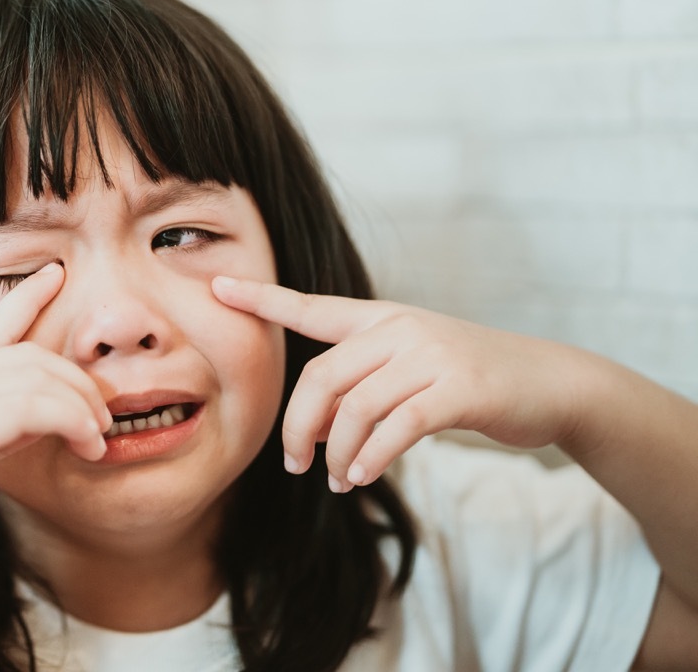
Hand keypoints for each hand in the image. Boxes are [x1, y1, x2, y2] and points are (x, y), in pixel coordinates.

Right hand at [0, 262, 110, 584]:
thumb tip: (40, 418)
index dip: (27, 296)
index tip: (57, 275)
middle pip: (30, 354)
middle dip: (78, 381)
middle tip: (104, 415)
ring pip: (37, 378)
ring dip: (81, 407)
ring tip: (99, 438)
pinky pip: (31, 408)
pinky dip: (70, 422)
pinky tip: (85, 446)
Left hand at [212, 276, 590, 492]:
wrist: (550, 383)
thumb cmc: (471, 381)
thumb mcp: (412, 370)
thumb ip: (362, 389)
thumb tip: (316, 429)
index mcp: (382, 319)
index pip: (311, 308)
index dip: (262, 299)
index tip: (216, 287)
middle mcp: (400, 329)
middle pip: (321, 376)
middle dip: (299, 426)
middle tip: (294, 464)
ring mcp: (430, 355)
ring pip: (355, 408)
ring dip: (336, 453)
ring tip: (336, 479)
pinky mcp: (458, 389)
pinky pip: (396, 427)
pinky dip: (370, 456)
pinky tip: (361, 475)